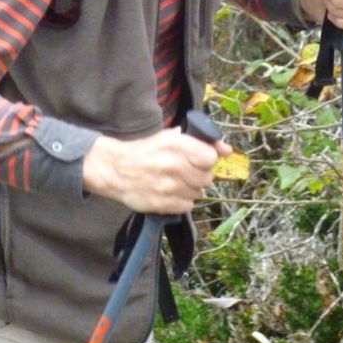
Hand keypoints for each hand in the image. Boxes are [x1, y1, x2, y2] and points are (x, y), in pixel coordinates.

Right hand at [82, 128, 231, 214]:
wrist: (116, 170)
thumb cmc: (145, 151)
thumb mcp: (170, 138)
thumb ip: (200, 142)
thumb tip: (227, 150)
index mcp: (176, 145)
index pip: (210, 158)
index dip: (207, 159)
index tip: (199, 159)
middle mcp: (174, 166)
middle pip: (207, 177)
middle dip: (199, 174)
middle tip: (185, 170)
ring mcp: (169, 187)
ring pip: (198, 192)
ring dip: (190, 188)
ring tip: (175, 181)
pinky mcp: (163, 204)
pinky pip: (187, 205)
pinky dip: (182, 200)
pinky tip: (170, 192)